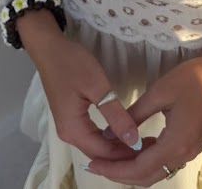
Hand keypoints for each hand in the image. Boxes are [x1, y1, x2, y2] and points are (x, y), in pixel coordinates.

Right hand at [29, 28, 142, 161]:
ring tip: (142, 141)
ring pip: (96, 145)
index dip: (128, 154)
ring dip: (118, 146)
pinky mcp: (72, 117)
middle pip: (99, 153)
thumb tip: (134, 140)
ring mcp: (69, 126)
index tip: (152, 149)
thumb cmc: (72, 64)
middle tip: (151, 146)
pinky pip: (92, 135)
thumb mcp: (97, 86)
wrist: (49, 48)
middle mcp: (69, 134)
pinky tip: (124, 132)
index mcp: (73, 130)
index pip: (104, 154)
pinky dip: (109, 137)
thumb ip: (115, 115)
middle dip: (124, 153)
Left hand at [85, 45, 201, 185]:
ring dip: (133, 167)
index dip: (114, 170)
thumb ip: (134, 114)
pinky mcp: (191, 144)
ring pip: (156, 171)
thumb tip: (109, 132)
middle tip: (96, 164)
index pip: (139, 168)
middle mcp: (183, 154)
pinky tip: (135, 145)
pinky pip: (165, 161)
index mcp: (175, 144)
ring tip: (111, 155)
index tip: (93, 164)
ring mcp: (189, 151)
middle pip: (147, 176)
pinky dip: (147, 159)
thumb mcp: (159, 92)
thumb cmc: (193, 80)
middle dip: (120, 173)